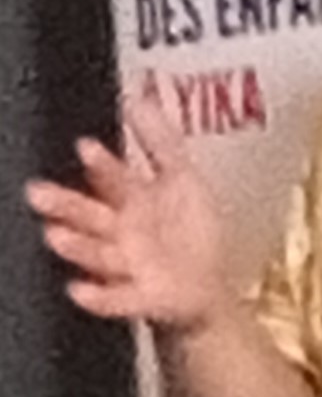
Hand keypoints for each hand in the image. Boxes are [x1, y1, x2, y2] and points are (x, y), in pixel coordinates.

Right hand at [25, 92, 231, 332]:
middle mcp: (120, 231)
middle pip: (89, 215)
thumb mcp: (182, 178)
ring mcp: (125, 266)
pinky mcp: (138, 298)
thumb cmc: (189, 230)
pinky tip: (79, 290)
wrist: (207, 287)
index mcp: (129, 199)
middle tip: (38, 192)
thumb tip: (138, 97)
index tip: (85, 146)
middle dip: (65, 204)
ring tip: (55, 236)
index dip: (101, 163)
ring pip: (96, 253)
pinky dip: (98, 297)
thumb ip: (160, 141)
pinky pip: (115, 299)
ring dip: (76, 246)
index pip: (112, 177)